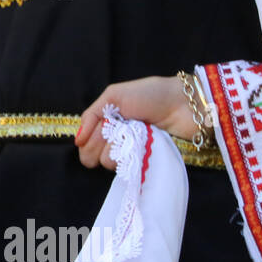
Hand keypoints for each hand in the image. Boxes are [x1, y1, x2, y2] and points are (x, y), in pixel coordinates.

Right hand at [78, 76, 193, 170]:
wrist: (185, 105)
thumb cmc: (151, 94)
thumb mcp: (115, 95)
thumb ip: (91, 114)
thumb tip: (77, 140)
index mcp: (107, 120)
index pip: (86, 140)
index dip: (87, 142)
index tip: (89, 140)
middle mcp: (117, 137)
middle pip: (94, 153)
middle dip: (100, 145)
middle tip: (115, 134)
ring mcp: (132, 149)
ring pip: (110, 162)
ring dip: (117, 150)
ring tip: (133, 137)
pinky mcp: (146, 159)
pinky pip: (129, 167)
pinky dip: (130, 158)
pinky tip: (141, 147)